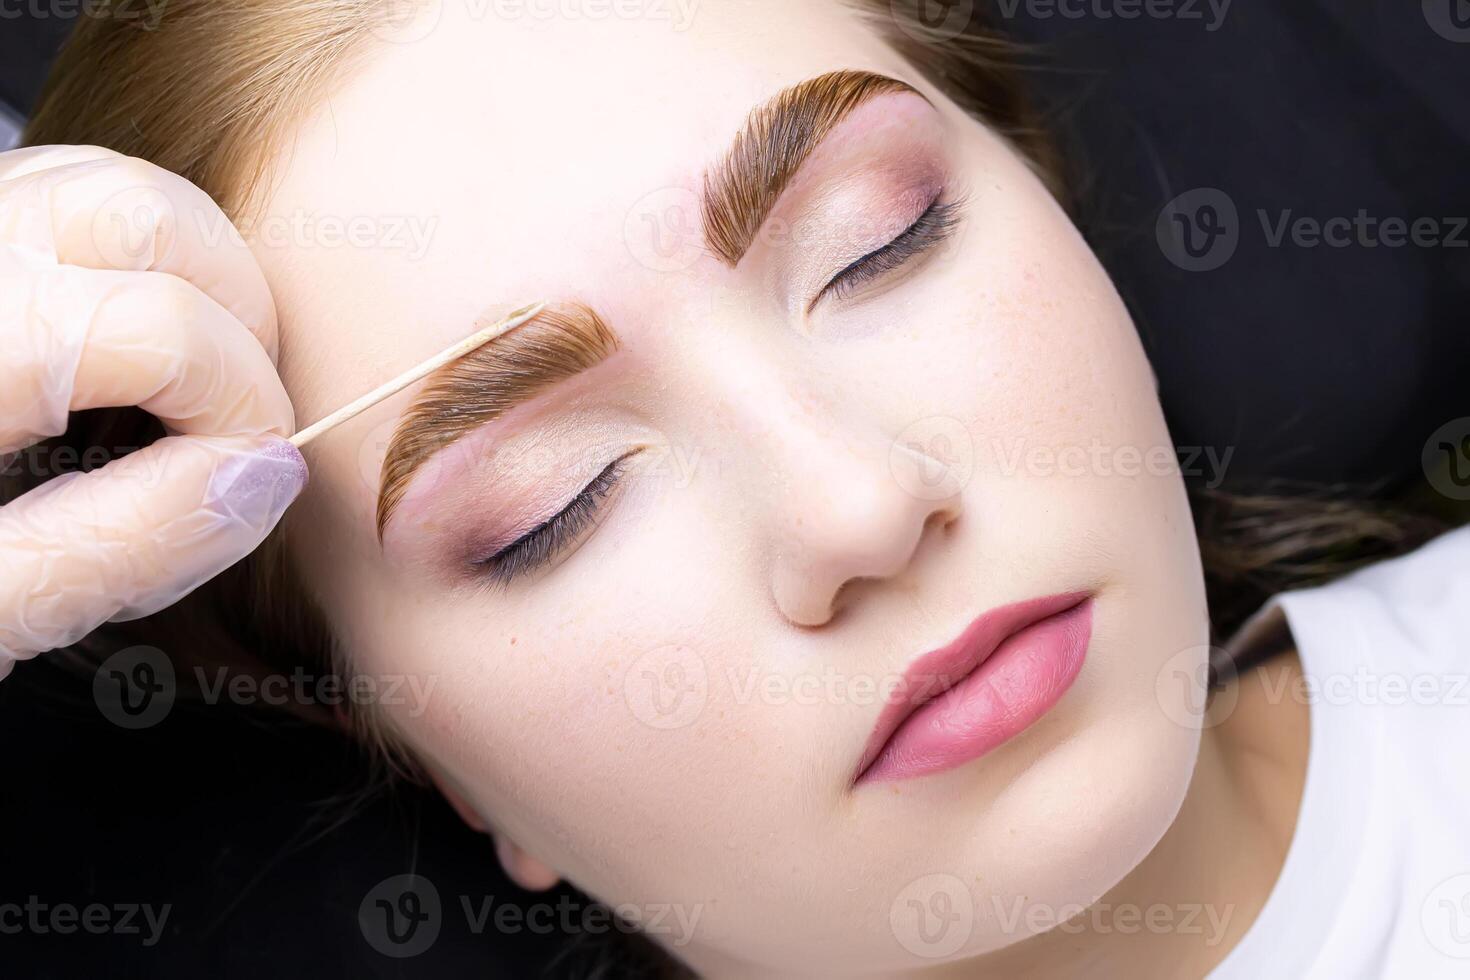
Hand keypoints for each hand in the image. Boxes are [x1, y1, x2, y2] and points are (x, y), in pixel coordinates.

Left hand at [0, 145, 305, 676]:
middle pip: (151, 221)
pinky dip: (124, 257)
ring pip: (108, 186)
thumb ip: (115, 547)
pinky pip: (55, 196)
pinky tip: (118, 347)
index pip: (165, 330)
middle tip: (234, 426)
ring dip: (189, 276)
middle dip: (236, 324)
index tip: (247, 482)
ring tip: (185, 383)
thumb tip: (253, 482)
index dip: (243, 411)